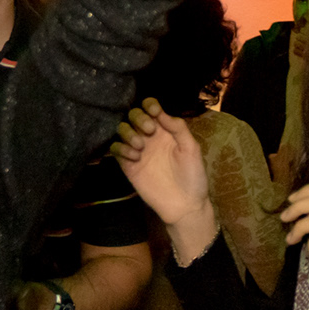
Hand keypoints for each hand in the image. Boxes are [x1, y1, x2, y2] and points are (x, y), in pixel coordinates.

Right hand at [114, 100, 214, 233]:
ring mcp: (137, 150)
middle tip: (149, 131)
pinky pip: (115, 149)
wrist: (184, 204)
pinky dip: (120, 148)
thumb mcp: (191, 148)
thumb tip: (161, 112)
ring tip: (140, 147)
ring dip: (128, 133)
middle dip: (138, 118)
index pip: (151, 108)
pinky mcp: (127, 165)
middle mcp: (149, 137)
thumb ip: (178, 128)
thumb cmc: (193, 176)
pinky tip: (133, 157)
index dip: (149, 105)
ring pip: (122, 130)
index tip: (154, 112)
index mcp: (165, 130)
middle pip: (133, 115)